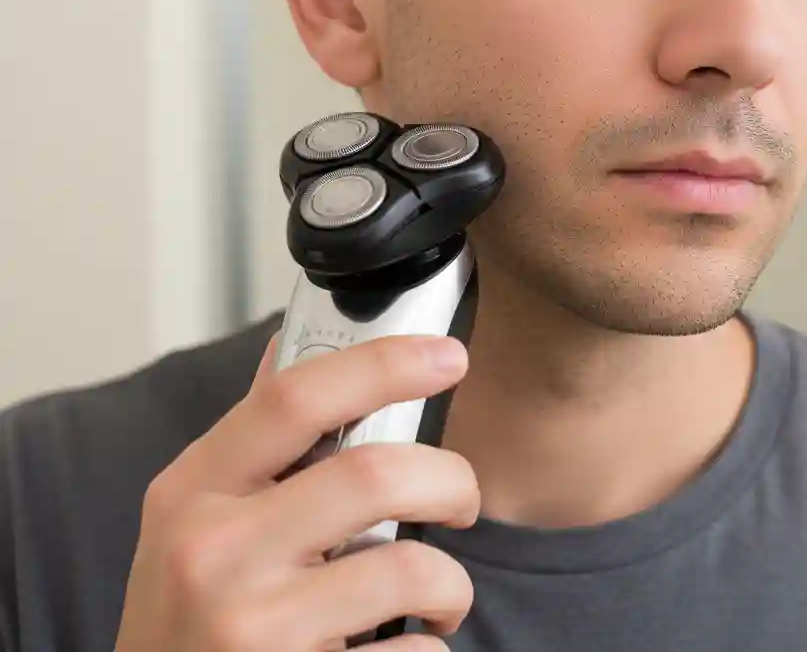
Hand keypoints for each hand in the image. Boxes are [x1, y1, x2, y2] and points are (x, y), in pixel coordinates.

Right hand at [114, 333, 478, 649]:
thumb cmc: (185, 612)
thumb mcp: (190, 516)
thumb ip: (253, 439)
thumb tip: (291, 344)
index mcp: (194, 491)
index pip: (296, 396)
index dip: (386, 364)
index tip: (448, 356)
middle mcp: (215, 554)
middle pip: (374, 475)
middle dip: (450, 479)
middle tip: (461, 497)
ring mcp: (254, 629)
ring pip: (409, 570)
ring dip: (452, 580)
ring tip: (441, 591)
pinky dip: (430, 643)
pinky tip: (405, 644)